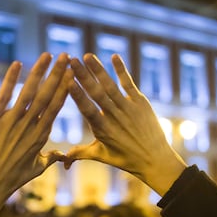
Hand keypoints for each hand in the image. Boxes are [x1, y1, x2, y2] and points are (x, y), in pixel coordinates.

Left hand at [0, 52, 70, 216]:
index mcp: (41, 135)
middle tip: (66, 57)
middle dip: (57, 74)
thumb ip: (51, 158)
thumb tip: (64, 157)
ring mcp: (11, 121)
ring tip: (48, 55)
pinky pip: (4, 95)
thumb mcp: (37, 169)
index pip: (56, 106)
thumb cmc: (13, 178)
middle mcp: (29, 125)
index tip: (72, 75)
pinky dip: (10, 79)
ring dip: (39, 71)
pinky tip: (18, 63)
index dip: (65, 89)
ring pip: (28, 91)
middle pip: (47, 95)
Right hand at [66, 53, 185, 194]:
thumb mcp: (101, 156)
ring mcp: (128, 108)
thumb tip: (61, 161)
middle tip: (72, 60)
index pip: (87, 109)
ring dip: (99, 69)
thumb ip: (79, 153)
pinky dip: (122, 70)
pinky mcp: (141, 103)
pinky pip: (129, 84)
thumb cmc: (126, 159)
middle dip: (83, 76)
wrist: (155, 159)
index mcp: (102, 129)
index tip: (67, 81)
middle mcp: (114, 116)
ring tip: (87, 55)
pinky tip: (114, 56)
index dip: (77, 94)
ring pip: (111, 86)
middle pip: (96, 93)